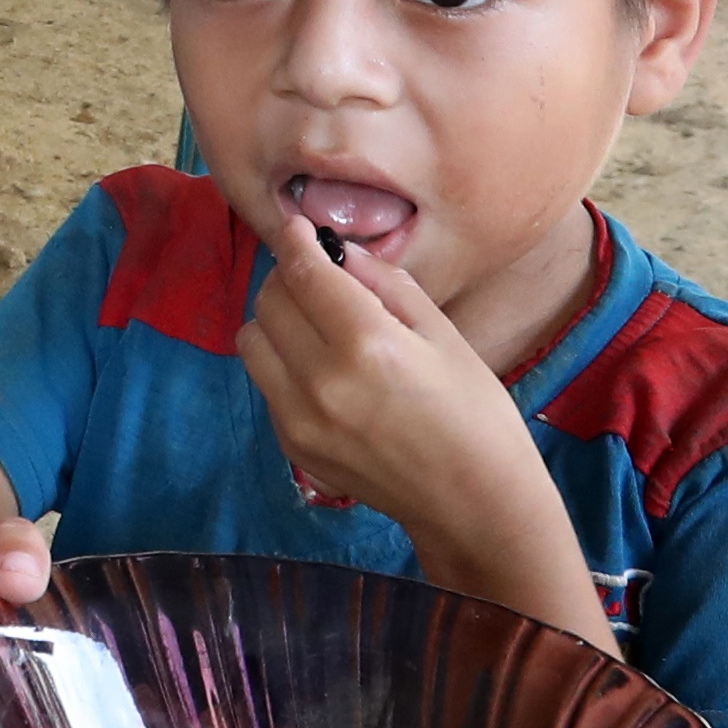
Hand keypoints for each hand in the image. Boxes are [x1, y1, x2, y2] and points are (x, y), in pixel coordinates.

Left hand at [236, 231, 611, 651]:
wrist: (474, 502)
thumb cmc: (475, 412)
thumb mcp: (442, 335)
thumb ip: (386, 286)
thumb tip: (340, 252)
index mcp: (366, 345)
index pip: (304, 273)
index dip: (297, 240)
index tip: (298, 225)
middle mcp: (321, 381)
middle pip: (269, 301)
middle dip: (290, 279)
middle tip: (321, 279)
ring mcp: (299, 418)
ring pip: (252, 340)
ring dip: (276, 320)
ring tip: (317, 325)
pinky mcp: (292, 445)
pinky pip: (265, 382)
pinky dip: (282, 362)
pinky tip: (324, 370)